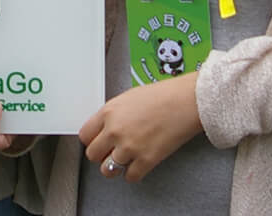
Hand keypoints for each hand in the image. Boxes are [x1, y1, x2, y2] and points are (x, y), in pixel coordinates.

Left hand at [77, 72, 203, 182]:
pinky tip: (139, 165)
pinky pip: (130, 177)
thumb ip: (114, 114)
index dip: (92, 140)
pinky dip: (133, 173)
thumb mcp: (129, 97)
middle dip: (101, 155)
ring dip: (115, 167)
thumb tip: (106, 127)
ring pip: (108, 170)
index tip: (98, 142)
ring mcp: (130, 147)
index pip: (85, 135)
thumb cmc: (164, 95)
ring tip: (124, 161)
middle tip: (110, 152)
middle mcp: (115, 131)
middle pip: (93, 155)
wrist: (186, 101)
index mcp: (109, 112)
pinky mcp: (146, 160)